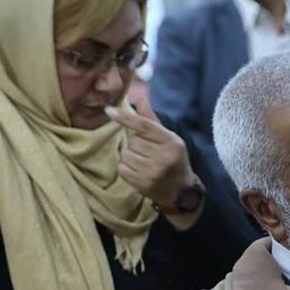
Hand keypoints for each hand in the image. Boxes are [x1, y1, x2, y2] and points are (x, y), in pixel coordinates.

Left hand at [106, 98, 201, 230]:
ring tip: (145, 163)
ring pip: (126, 154)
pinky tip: (139, 171)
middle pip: (133, 141)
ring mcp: (153, 172)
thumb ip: (151, 120)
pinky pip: (122, 168)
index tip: (109, 111)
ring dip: (131, 156)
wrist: (181, 191)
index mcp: (172, 142)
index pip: (144, 126)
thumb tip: (141, 98)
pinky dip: (126, 168)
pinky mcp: (143, 184)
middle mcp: (164, 157)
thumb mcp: (168, 138)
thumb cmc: (172, 159)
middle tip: (149, 153)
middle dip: (136, 144)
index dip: (126, 118)